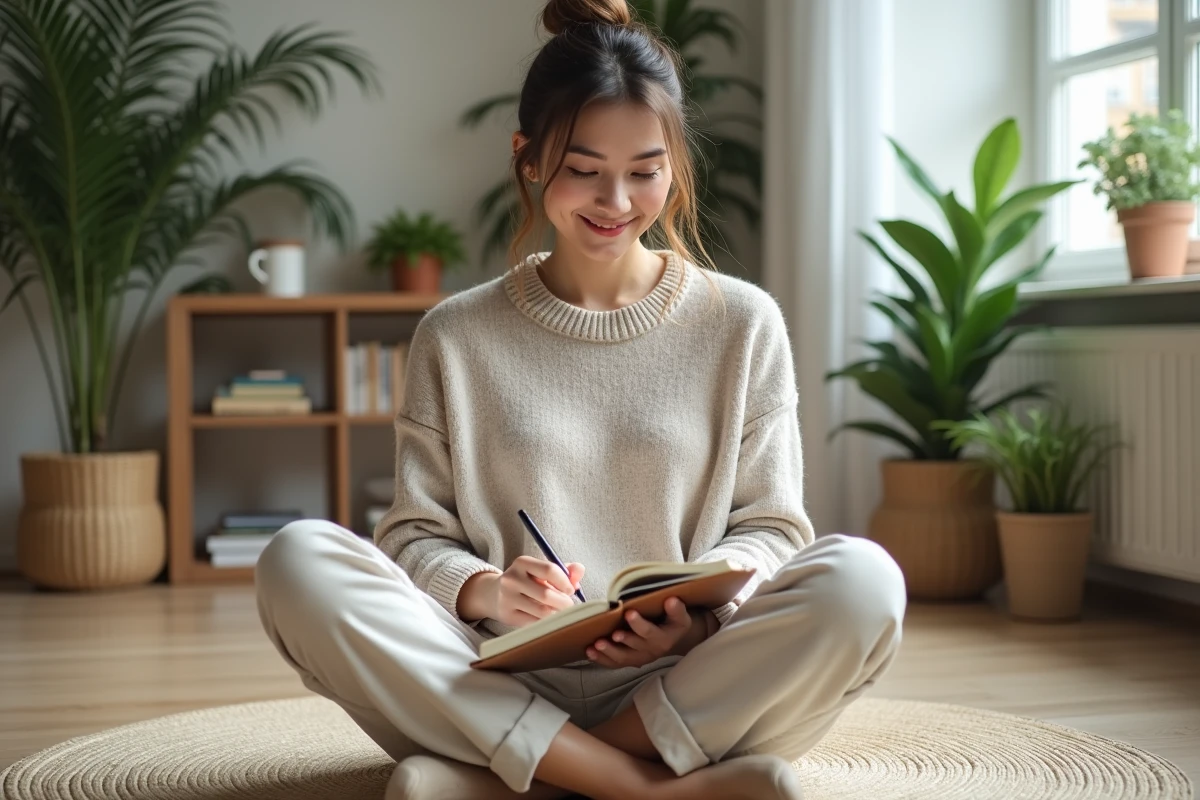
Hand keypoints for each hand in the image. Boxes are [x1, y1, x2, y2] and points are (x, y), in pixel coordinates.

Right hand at [485, 556, 584, 627]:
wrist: (494, 594)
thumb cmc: (527, 581)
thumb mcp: (541, 571)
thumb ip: (564, 570)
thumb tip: (579, 570)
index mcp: (522, 563)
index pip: (550, 570)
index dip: (565, 582)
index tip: (571, 590)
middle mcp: (512, 579)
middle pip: (547, 594)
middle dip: (564, 603)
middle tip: (569, 606)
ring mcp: (507, 598)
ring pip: (542, 612)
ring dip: (557, 614)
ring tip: (560, 613)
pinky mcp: (507, 615)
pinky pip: (534, 623)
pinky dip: (547, 623)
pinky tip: (549, 620)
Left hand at [586, 597, 708, 668]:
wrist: (673, 637)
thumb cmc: (673, 621)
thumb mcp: (680, 615)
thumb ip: (676, 610)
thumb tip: (671, 600)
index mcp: (664, 639)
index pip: (651, 632)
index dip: (640, 624)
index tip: (629, 613)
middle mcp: (652, 651)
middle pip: (636, 646)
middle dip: (623, 640)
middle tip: (612, 633)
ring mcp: (640, 658)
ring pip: (623, 658)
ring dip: (609, 652)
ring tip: (597, 644)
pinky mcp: (629, 661)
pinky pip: (614, 663)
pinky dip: (602, 658)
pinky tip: (590, 652)